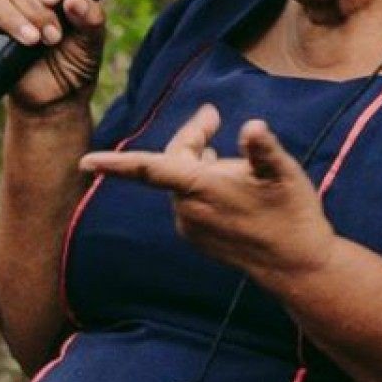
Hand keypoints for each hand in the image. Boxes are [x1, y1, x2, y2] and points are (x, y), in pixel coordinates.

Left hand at [79, 104, 337, 281]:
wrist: (296, 264)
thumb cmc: (291, 213)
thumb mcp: (282, 173)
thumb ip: (263, 148)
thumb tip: (254, 127)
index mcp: (200, 190)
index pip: (149, 169)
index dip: (117, 163)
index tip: (85, 161)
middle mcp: (188, 211)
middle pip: (173, 162)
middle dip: (192, 137)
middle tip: (215, 117)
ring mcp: (191, 228)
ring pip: (181, 182)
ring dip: (198, 163)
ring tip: (224, 152)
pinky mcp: (199, 238)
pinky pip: (189, 201)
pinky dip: (201, 185)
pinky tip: (228, 183)